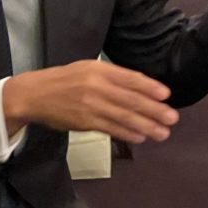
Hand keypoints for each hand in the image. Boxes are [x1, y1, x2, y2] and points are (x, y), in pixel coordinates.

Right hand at [3, 60, 178, 143]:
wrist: (34, 94)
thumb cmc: (65, 80)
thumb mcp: (88, 69)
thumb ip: (112, 76)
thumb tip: (141, 88)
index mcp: (99, 70)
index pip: (130, 78)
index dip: (150, 87)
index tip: (166, 95)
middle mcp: (96, 86)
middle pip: (131, 99)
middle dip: (154, 110)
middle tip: (172, 118)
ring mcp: (90, 106)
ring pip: (123, 117)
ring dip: (145, 126)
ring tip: (162, 133)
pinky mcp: (84, 122)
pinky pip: (110, 129)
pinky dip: (126, 134)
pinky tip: (140, 138)